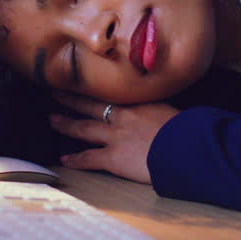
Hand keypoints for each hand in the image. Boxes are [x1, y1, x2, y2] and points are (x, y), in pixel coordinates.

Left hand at [50, 94, 178, 183]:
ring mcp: (115, 136)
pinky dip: (75, 159)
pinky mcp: (113, 158)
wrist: (187, 149)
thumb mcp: (172, 110)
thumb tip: (156, 110)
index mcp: (137, 103)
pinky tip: (65, 159)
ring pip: (82, 128)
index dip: (93, 87)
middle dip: (70, 98)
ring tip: (53, 119)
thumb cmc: (187, 131)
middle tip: (54, 91)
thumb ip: (158, 108)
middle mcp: (122, 116)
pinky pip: (89, 158)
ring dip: (65, 123)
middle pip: (89, 104)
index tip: (82, 80)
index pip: (109, 92)